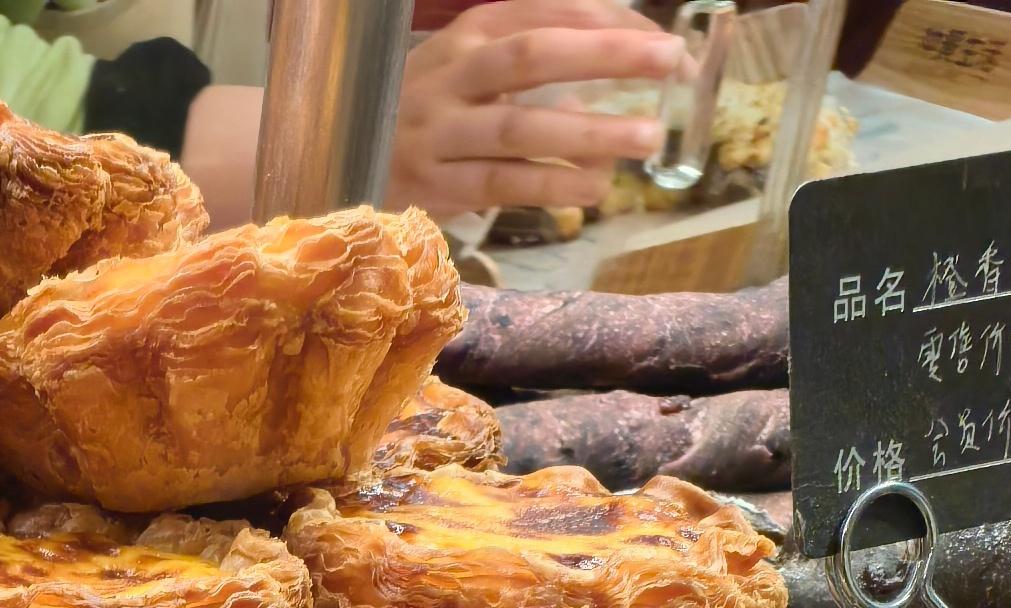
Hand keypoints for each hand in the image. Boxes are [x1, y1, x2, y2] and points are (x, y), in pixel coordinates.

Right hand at [388, 0, 673, 215]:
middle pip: (534, 55)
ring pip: (520, 126)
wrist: (340, 158)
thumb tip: (627, 54)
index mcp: (470, 31)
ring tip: (646, 137)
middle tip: (669, 61)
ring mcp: (438, 132)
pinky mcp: (432, 185)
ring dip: (590, 131)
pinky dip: (551, 184)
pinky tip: (594, 187)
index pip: (549, 11)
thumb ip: (535, 54)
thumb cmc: (429, 112)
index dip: (609, 22)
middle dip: (607, 55)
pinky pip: (502, 183)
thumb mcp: (473, 64)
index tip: (663, 42)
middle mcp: (451, 74)